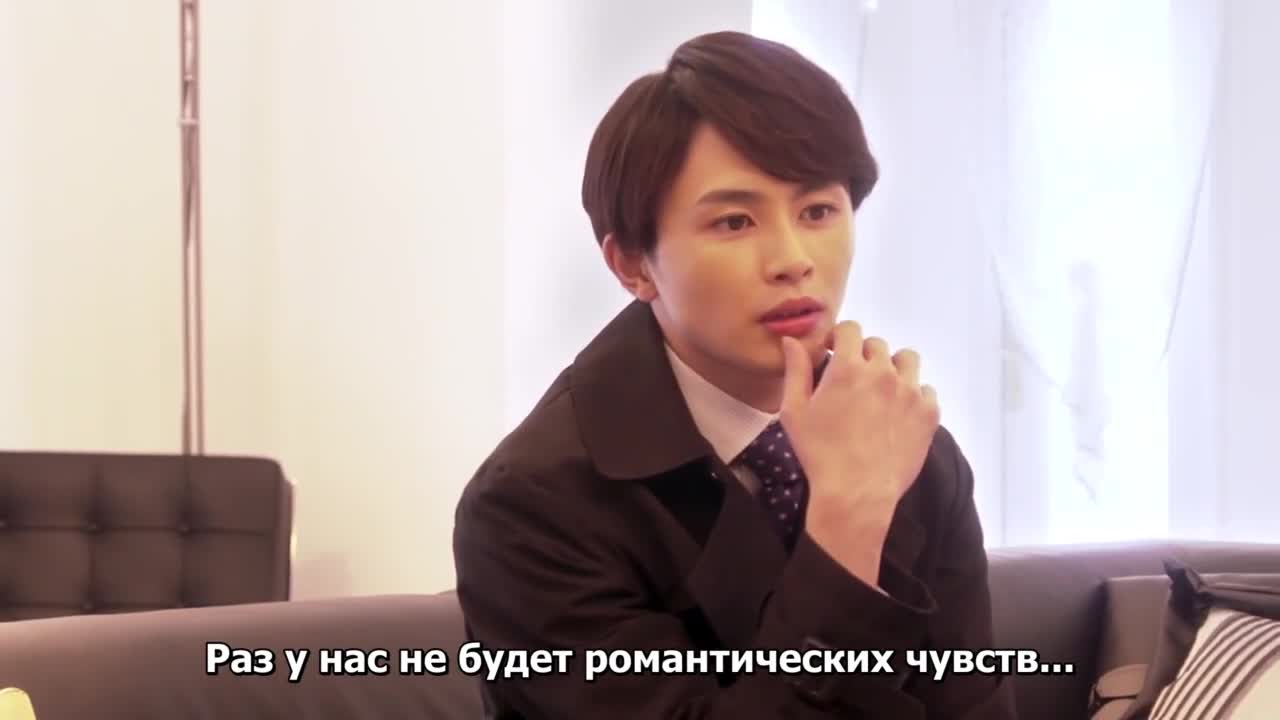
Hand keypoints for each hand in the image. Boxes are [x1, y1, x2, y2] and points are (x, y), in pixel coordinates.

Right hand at [779, 322, 939, 583]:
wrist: (856, 494)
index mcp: (848, 368)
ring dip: (893, 367)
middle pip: (877, 344)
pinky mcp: (928, 413)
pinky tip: (898, 412)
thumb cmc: (819, 453)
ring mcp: (910, 392)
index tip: (833, 354)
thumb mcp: (794, 411)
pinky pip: (926, 389)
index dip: (839, 338)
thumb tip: (791, 340)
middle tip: (854, 380)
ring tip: (882, 389)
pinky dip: (913, 395)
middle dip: (863, 355)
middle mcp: (883, 372)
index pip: (850, 329)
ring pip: (906, 360)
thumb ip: (796, 370)